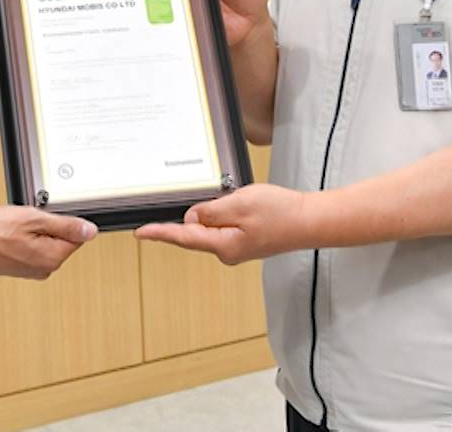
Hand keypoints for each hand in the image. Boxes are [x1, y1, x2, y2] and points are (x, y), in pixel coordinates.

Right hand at [0, 206, 96, 278]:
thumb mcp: (33, 218)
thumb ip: (65, 225)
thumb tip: (90, 231)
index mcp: (53, 257)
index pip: (77, 236)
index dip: (62, 220)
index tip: (46, 214)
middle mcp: (45, 269)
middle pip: (61, 240)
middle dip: (47, 225)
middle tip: (26, 219)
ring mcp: (32, 271)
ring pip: (45, 243)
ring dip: (34, 231)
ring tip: (14, 226)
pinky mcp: (20, 269)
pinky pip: (32, 249)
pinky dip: (24, 239)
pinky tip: (8, 234)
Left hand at [133, 183, 311, 264]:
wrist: (310, 221)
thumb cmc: (281, 213)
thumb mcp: (240, 204)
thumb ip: (211, 211)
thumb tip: (190, 218)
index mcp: (223, 246)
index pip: (183, 237)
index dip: (160, 233)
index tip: (140, 232)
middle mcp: (227, 252)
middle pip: (197, 232)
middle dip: (195, 214)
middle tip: (212, 199)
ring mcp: (237, 248)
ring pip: (212, 227)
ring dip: (215, 211)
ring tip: (239, 200)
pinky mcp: (245, 242)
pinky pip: (225, 226)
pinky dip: (225, 214)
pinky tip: (239, 204)